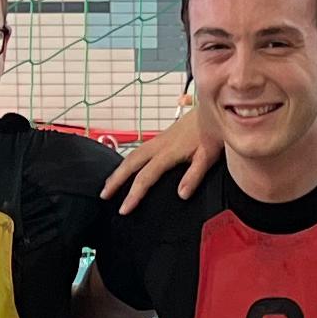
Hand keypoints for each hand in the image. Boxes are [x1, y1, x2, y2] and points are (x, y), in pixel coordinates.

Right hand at [99, 104, 217, 205]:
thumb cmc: (213, 132)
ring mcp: (159, 139)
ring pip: (132, 155)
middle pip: (130, 162)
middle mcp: (159, 144)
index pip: (145, 176)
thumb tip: (181, 194)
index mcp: (169, 151)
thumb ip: (195, 175)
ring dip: (118, 170)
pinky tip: (126, 168)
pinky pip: (138, 150)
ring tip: (108, 185)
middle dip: (115, 180)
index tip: (124, 209)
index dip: (133, 194)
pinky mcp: (162, 137)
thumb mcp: (209, 156)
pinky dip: (127, 161)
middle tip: (103, 196)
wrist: (213, 108)